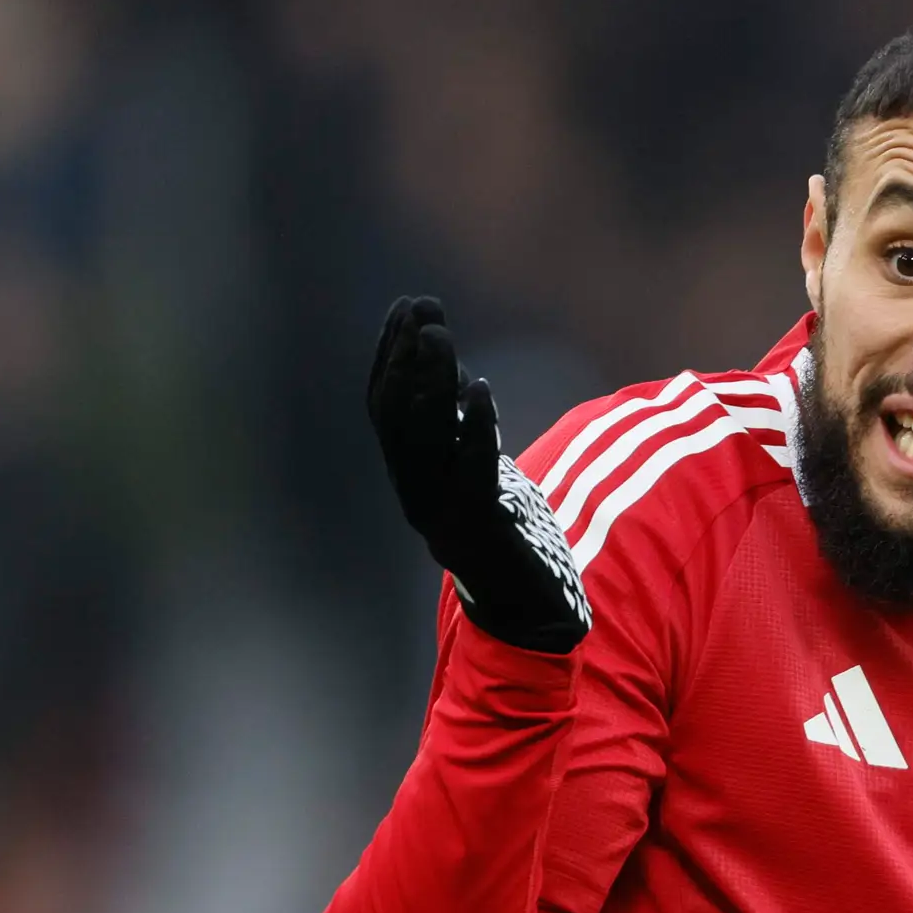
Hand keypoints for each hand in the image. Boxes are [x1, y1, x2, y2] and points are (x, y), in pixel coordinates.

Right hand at [367, 297, 589, 653]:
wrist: (528, 607)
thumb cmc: (504, 533)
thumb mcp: (474, 468)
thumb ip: (460, 424)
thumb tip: (454, 369)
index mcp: (408, 476)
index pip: (385, 405)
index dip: (391, 353)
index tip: (407, 306)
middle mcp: (414, 492)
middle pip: (396, 416)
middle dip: (407, 358)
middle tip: (425, 309)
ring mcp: (441, 513)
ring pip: (423, 439)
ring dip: (431, 382)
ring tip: (443, 335)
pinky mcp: (479, 529)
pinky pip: (469, 472)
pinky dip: (473, 428)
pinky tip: (480, 389)